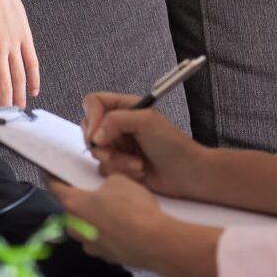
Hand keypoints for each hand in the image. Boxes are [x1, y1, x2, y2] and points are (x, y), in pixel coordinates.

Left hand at [0, 0, 40, 107]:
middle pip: (5, 83)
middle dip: (6, 104)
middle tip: (7, 119)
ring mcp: (14, 43)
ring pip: (20, 76)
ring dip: (19, 96)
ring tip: (19, 110)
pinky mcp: (25, 36)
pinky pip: (32, 62)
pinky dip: (34, 78)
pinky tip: (33, 91)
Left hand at [46, 176, 179, 270]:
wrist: (155, 242)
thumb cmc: (133, 207)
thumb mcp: (119, 181)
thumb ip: (104, 183)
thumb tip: (104, 191)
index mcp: (73, 205)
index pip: (55, 188)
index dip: (53, 179)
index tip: (50, 174)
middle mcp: (76, 227)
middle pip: (71, 211)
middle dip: (80, 203)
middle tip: (95, 195)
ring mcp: (90, 245)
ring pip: (85, 229)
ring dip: (93, 221)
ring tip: (113, 214)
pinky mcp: (105, 257)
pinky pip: (101, 241)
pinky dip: (108, 235)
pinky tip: (124, 230)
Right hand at [80, 91, 214, 199]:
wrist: (188, 174)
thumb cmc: (173, 144)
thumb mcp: (146, 121)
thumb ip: (115, 120)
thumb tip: (95, 136)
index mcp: (125, 107)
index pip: (93, 102)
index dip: (91, 117)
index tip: (97, 134)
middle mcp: (118, 125)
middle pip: (88, 129)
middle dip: (102, 145)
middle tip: (112, 152)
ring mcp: (118, 146)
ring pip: (96, 152)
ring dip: (117, 161)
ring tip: (139, 164)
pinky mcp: (119, 165)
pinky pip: (104, 169)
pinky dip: (121, 171)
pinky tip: (140, 171)